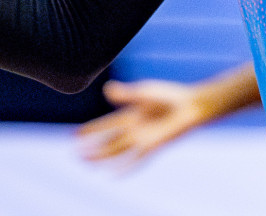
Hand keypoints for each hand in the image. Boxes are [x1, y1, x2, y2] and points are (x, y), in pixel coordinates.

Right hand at [77, 79, 212, 164]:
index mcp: (130, 114)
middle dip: (92, 148)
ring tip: (85, 162)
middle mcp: (134, 129)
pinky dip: (124, 168)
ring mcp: (142, 139)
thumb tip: (107, 90)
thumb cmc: (169, 96)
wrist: (190, 106)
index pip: (106, 125)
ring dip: (101, 157)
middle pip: (108, 142)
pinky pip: (135, 160)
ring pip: (116, 151)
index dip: (91, 130)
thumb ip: (125, 93)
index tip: (75, 136)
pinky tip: (112, 176)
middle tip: (75, 154)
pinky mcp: (151, 146)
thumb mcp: (144, 91)